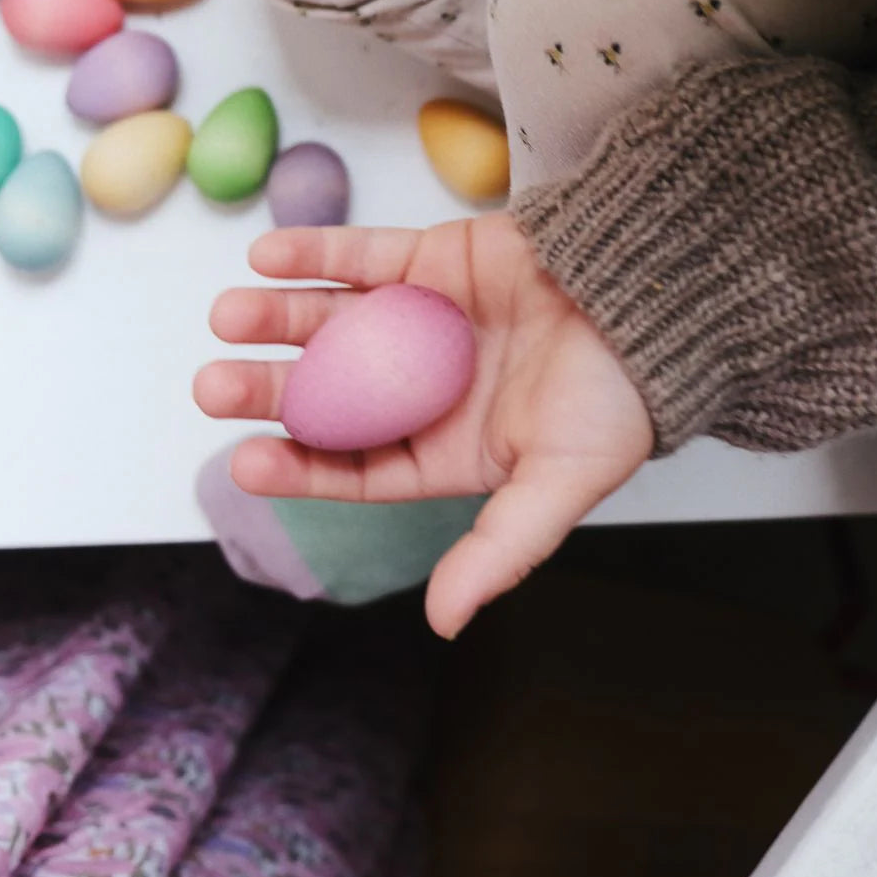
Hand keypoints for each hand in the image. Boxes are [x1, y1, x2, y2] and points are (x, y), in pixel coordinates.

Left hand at [194, 213, 652, 637]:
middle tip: (215, 384)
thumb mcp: (561, 484)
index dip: (300, 465)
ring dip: (279, 316)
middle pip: (332, 393)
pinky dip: (316, 253)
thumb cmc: (618, 399)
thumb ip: (500, 550)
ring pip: (334, 321)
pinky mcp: (432, 260)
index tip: (246, 457)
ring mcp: (422, 320)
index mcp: (447, 448)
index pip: (357, 466)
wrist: (660, 298)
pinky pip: (363, 255)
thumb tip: (444, 623)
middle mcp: (424, 386)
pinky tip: (268, 256)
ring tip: (231, 315)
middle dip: (272, 389)